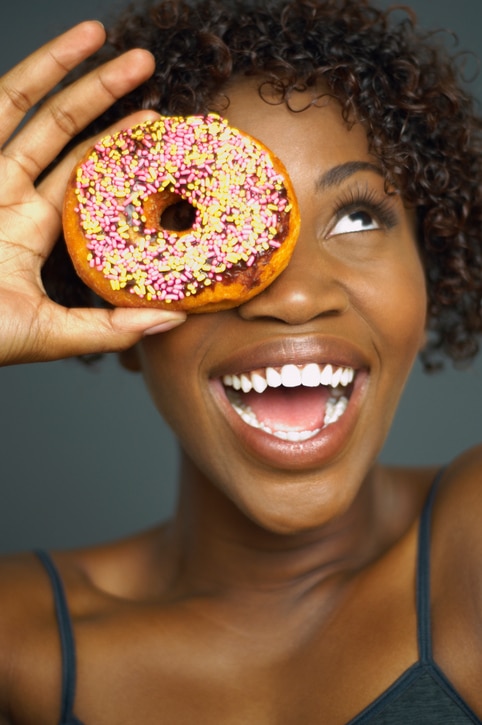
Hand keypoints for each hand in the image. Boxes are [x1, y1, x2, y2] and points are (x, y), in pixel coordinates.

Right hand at [0, 21, 184, 365]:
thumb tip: (176, 318)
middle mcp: (8, 194)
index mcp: (32, 230)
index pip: (85, 177)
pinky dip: (26, 79)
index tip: (160, 129)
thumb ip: (111, 328)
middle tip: (148, 67)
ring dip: (66, 71)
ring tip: (109, 40)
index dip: (119, 150)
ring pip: (27, 107)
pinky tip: (61, 49)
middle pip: (62, 132)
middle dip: (103, 95)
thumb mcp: (52, 333)